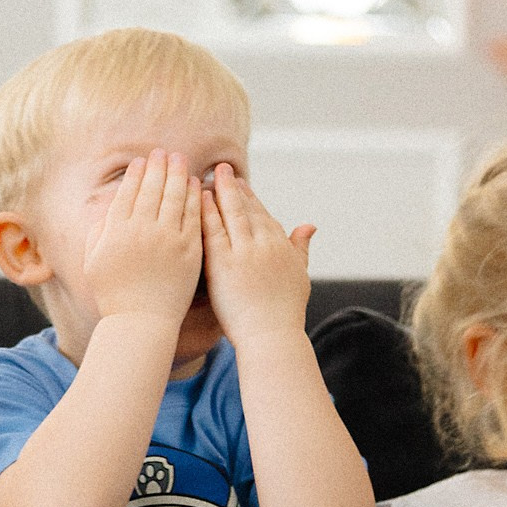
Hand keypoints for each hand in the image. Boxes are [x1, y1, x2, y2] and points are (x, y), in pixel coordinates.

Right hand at [80, 151, 203, 323]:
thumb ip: (97, 233)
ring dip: (178, 174)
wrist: (140, 322)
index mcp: (116, 231)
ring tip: (181, 160)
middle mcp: (141, 230)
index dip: (136, 174)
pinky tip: (196, 186)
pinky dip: (194, 197)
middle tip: (164, 152)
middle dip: (158, 166)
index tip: (141, 161)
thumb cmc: (113, 296)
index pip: (127, 193)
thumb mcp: (93, 262)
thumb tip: (106, 211)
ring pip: (174, 197)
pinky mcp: (189, 249)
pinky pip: (193, 216)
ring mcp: (167, 239)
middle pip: (152, 188)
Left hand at [198, 163, 314, 345]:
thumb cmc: (285, 313)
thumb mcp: (300, 275)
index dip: (251, 198)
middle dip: (234, 187)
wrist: (272, 336)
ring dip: (219, 193)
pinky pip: (213, 232)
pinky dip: (206, 213)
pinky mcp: (225, 264)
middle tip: (222, 169)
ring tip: (207, 178)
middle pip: (247, 208)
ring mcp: (245, 252)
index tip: (241, 184)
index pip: (264, 215)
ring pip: (231, 214)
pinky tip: (197, 200)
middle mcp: (265, 244)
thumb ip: (301, 247)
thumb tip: (309, 225)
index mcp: (282, 246)